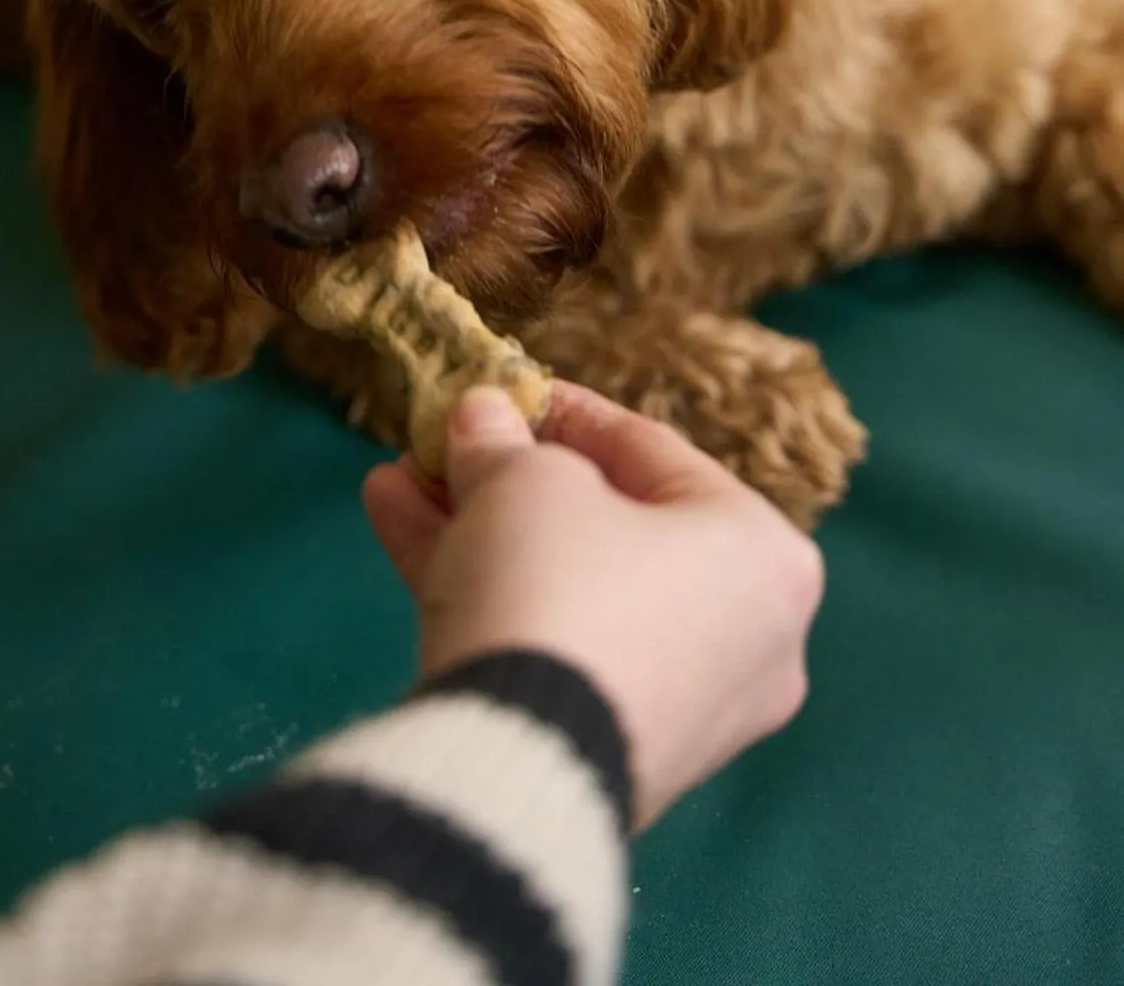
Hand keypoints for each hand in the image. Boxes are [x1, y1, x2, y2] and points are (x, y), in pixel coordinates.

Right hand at [362, 380, 824, 829]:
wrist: (519, 763)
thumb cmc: (558, 582)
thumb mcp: (523, 482)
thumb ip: (502, 442)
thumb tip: (483, 418)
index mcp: (762, 553)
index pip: (651, 452)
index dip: (563, 411)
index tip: (503, 390)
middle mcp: (746, 634)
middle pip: (604, 525)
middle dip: (505, 478)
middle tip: (441, 447)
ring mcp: (682, 703)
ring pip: (566, 586)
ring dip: (476, 528)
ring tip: (392, 483)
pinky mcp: (616, 751)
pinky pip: (554, 644)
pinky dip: (485, 589)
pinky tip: (394, 526)